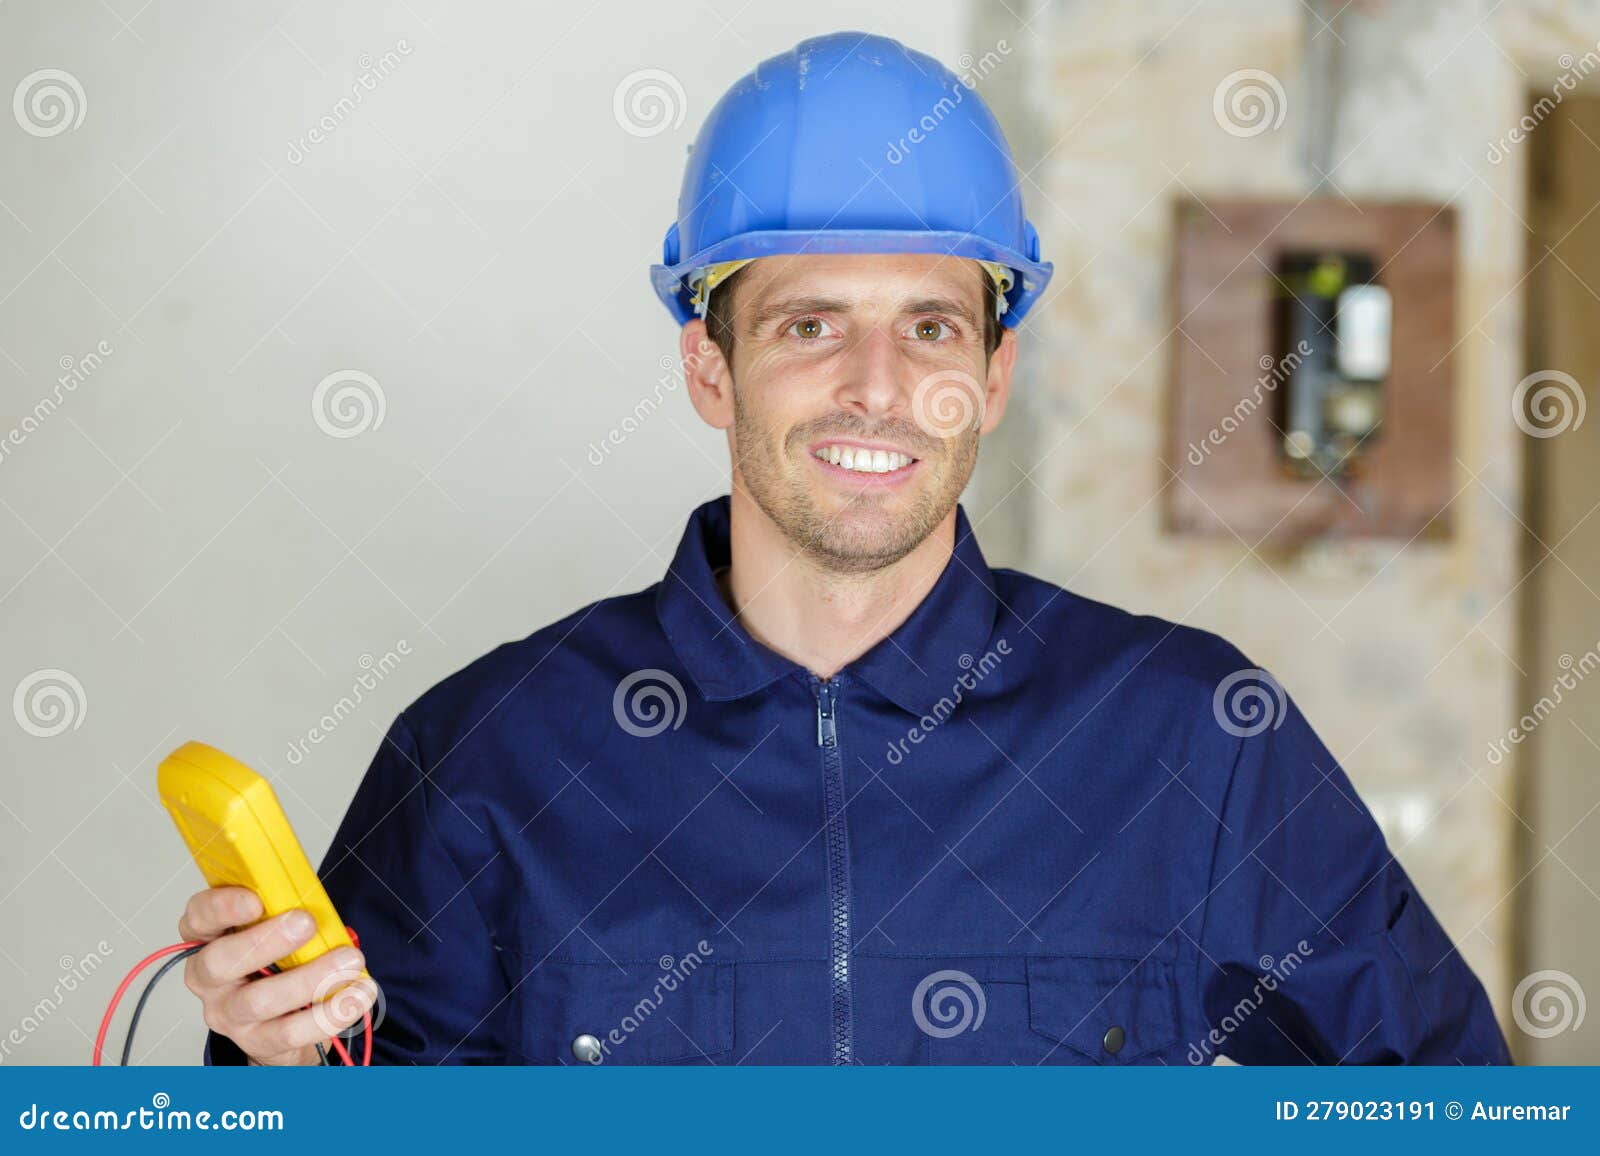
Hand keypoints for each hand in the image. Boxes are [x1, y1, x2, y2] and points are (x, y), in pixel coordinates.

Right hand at [178, 886, 375, 1064]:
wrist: (282, 1020)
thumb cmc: (281, 959)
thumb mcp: (278, 926)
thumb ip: (287, 910)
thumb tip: (319, 902)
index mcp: (209, 938)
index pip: (199, 917)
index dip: (222, 907)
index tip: (255, 900)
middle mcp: (208, 979)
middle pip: (221, 962)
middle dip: (267, 941)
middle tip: (307, 923)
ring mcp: (229, 1015)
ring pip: (259, 1001)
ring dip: (311, 978)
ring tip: (351, 960)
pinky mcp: (256, 1043)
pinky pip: (290, 1033)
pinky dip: (330, 1013)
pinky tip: (358, 995)